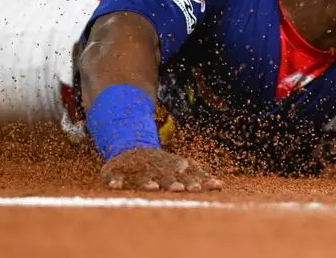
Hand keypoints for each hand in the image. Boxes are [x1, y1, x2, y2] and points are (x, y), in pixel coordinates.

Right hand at [100, 148, 223, 191]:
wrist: (132, 146)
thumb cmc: (163, 164)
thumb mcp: (182, 168)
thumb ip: (200, 177)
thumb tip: (221, 185)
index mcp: (172, 167)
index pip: (186, 174)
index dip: (195, 180)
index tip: (202, 188)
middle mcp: (155, 167)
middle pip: (165, 174)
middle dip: (172, 181)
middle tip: (179, 188)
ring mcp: (136, 168)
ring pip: (142, 176)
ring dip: (147, 181)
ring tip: (152, 187)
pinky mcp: (116, 170)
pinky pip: (114, 176)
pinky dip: (115, 180)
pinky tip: (115, 186)